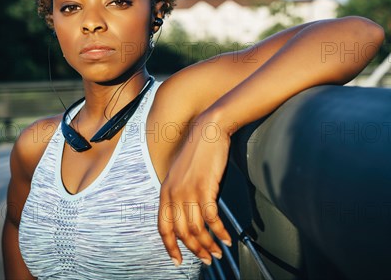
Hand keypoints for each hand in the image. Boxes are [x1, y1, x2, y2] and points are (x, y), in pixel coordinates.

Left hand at [157, 113, 232, 265]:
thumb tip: (188, 216)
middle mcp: (174, 193)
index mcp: (165, 191)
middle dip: (195, 250)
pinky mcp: (205, 188)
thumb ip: (180, 194)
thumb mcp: (180, 174)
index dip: (170, 247)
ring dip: (209, 244)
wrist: (208, 130)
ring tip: (218, 252)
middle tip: (207, 259)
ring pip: (197, 228)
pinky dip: (220, 232)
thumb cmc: (197, 150)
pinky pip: (212, 218)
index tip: (178, 261)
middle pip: (181, 232)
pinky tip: (227, 238)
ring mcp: (189, 191)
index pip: (163, 227)